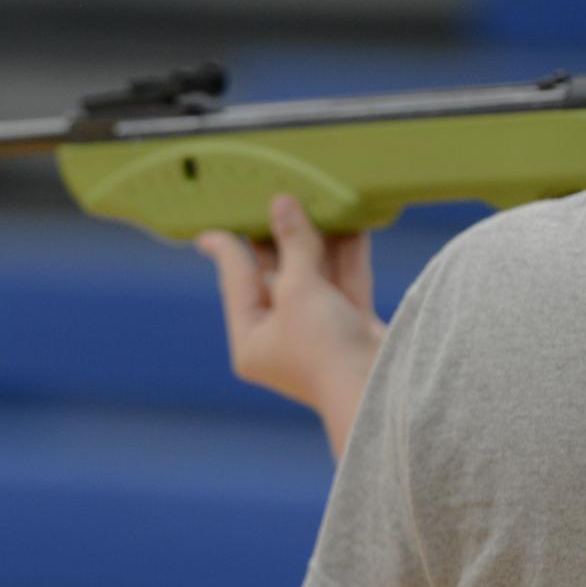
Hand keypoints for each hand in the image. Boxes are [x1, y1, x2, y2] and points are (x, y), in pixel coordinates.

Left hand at [193, 194, 385, 448]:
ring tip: (316, 199)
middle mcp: (280, 337)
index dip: (226, 249)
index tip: (208, 230)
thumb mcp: (299, 289)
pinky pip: (344, 284)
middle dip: (281, 237)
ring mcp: (317, 334)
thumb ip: (293, 244)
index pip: (236, 282)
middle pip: (276, 276)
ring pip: (314, 277)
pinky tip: (351, 223)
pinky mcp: (350, 329)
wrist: (377, 388)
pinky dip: (347, 256)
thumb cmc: (323, 348)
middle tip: (272, 197)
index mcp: (250, 339)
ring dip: (319, 241)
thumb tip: (282, 204)